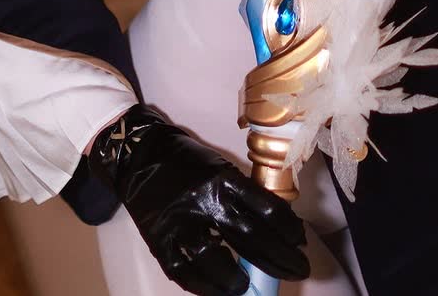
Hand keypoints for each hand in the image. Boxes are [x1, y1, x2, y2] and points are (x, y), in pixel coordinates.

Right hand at [90, 105, 309, 295]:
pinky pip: (184, 272)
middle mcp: (205, 201)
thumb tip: (272, 224)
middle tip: (296, 269)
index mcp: (223, 179)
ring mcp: (180, 223)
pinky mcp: (159, 241)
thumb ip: (240, 194)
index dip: (289, 230)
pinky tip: (218, 291)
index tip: (300, 242)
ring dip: (236, 281)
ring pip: (215, 261)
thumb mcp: (218, 166)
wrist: (138, 154)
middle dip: (279, 259)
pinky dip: (203, 286)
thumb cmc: (185, 159)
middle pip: (250, 238)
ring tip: (247, 287)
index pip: (266, 210)